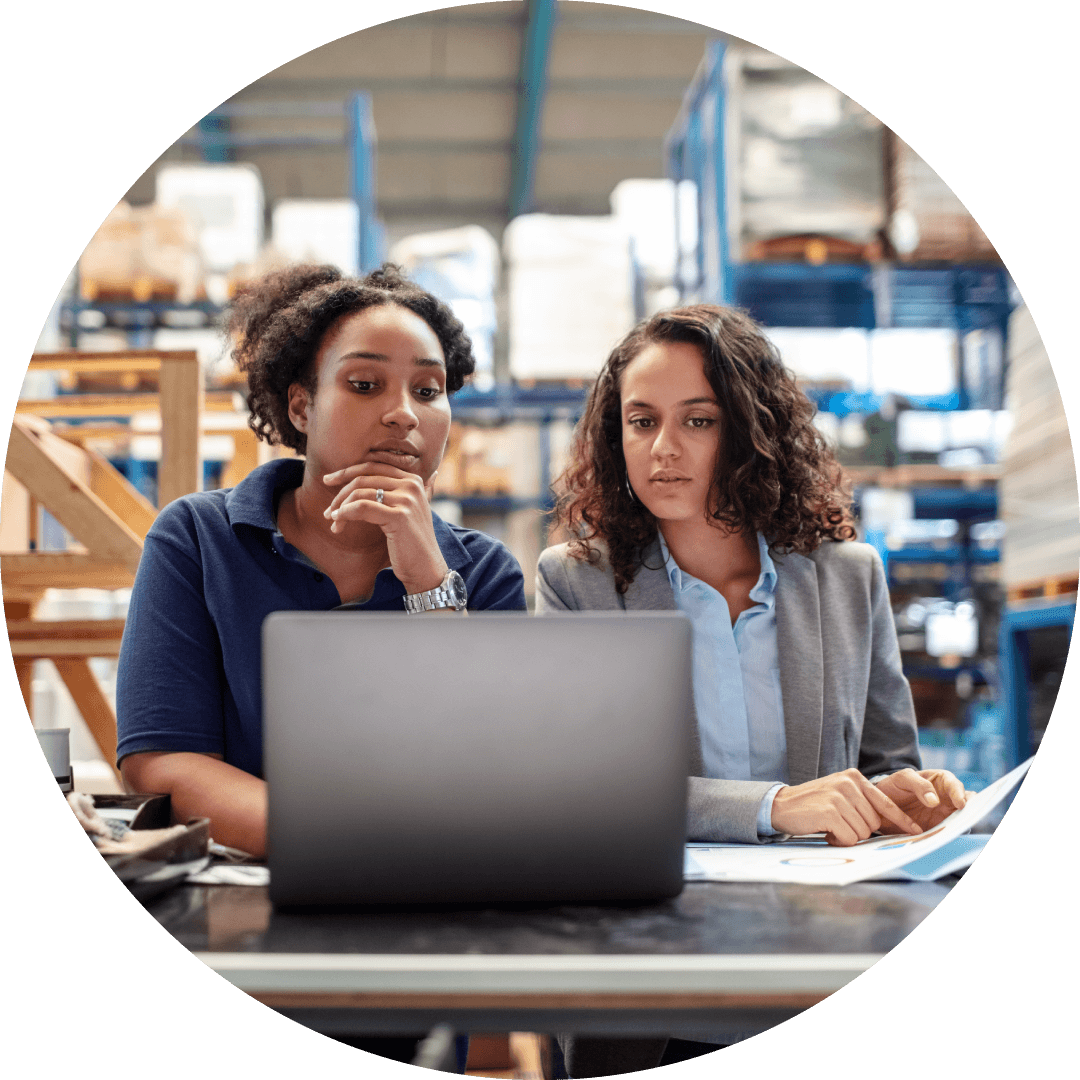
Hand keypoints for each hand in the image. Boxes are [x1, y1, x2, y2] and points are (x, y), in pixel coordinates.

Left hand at [323, 463, 446, 594]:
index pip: (373, 466)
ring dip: (340, 507)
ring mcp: (407, 500)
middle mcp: (412, 485)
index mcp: (413, 480)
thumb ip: (414, 491)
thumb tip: (433, 474)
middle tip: (328, 510)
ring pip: (360, 493)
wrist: (426, 568)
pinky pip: (362, 507)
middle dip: (340, 492)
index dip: (347, 472)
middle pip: (364, 478)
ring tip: (333, 521)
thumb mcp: (412, 510)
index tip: (329, 481)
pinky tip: (338, 523)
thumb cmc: (413, 542)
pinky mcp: (399, 517)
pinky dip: (345, 513)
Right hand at [771, 768, 922, 846]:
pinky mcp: (830, 811)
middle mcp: (849, 783)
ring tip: (830, 826)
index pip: (885, 802)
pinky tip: (825, 831)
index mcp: (854, 777)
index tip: (916, 830)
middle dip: (859, 830)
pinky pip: (849, 837)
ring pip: (863, 832)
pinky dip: (838, 840)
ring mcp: (839, 796)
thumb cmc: (812, 804)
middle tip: (839, 825)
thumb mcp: (839, 794)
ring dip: (847, 836)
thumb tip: (885, 822)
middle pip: (874, 822)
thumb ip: (861, 802)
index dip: (902, 820)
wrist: (781, 804)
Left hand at [873, 769, 972, 833]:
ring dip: (958, 826)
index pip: (954, 784)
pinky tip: (942, 839)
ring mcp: (943, 815)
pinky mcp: (936, 830)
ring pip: (957, 821)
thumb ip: (919, 785)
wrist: (880, 804)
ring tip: (956, 831)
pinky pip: (944, 834)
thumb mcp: (903, 778)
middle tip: (966, 819)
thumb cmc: (894, 786)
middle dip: (968, 811)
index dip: (959, 793)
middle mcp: (946, 799)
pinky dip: (945, 836)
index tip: (960, 804)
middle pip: (963, 805)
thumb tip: (935, 801)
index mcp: (940, 781)